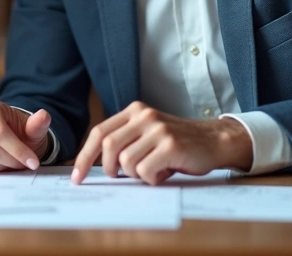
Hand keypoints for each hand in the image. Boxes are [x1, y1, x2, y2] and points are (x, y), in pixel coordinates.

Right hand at [0, 98, 51, 171]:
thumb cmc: (22, 131)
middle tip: (25, 165)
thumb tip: (44, 115)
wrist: (11, 135)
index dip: (18, 150)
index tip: (33, 163)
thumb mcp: (33, 128)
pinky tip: (1, 162)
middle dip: (11, 160)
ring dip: (3, 166)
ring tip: (14, 161)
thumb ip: (38, 124)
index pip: (0, 133)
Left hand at [71, 101, 251, 184]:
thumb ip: (125, 141)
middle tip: (119, 177)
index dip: (84, 156)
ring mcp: (158, 129)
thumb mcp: (147, 134)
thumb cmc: (177, 144)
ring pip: (127, 162)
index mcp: (134, 111)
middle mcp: (144, 116)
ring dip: (136, 175)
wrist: (214, 141)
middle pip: (108, 146)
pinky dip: (152, 179)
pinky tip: (165, 173)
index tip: (77, 177)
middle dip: (109, 168)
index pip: (99, 132)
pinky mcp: (171, 145)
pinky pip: (146, 170)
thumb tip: (95, 165)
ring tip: (153, 170)